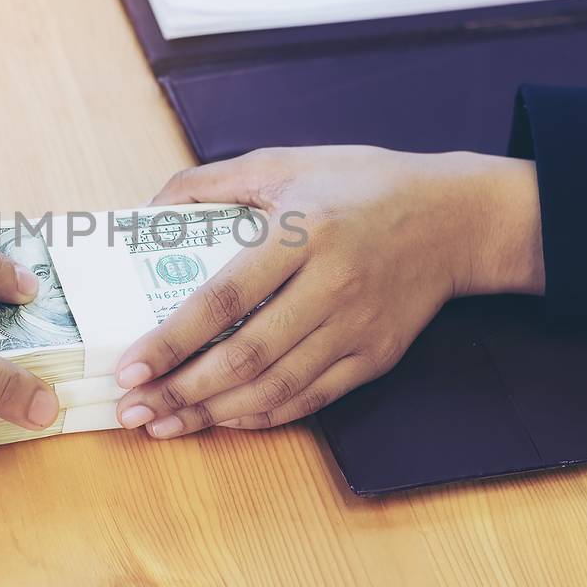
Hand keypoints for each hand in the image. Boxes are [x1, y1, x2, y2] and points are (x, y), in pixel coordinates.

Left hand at [112, 147, 543, 438]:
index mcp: (304, 232)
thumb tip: (148, 210)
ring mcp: (357, 326)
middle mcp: (331, 285)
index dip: (173, 340)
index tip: (130, 366)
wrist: (457, 217)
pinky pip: (312, 398)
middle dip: (181, 392)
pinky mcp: (376, 355)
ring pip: (276, 387)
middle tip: (133, 409)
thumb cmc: (363, 184)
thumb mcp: (287, 161)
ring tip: (165, 424)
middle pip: (245, 356)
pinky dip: (264, 414)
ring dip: (213, 413)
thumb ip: (212, 181)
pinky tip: (224, 418)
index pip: (224, 298)